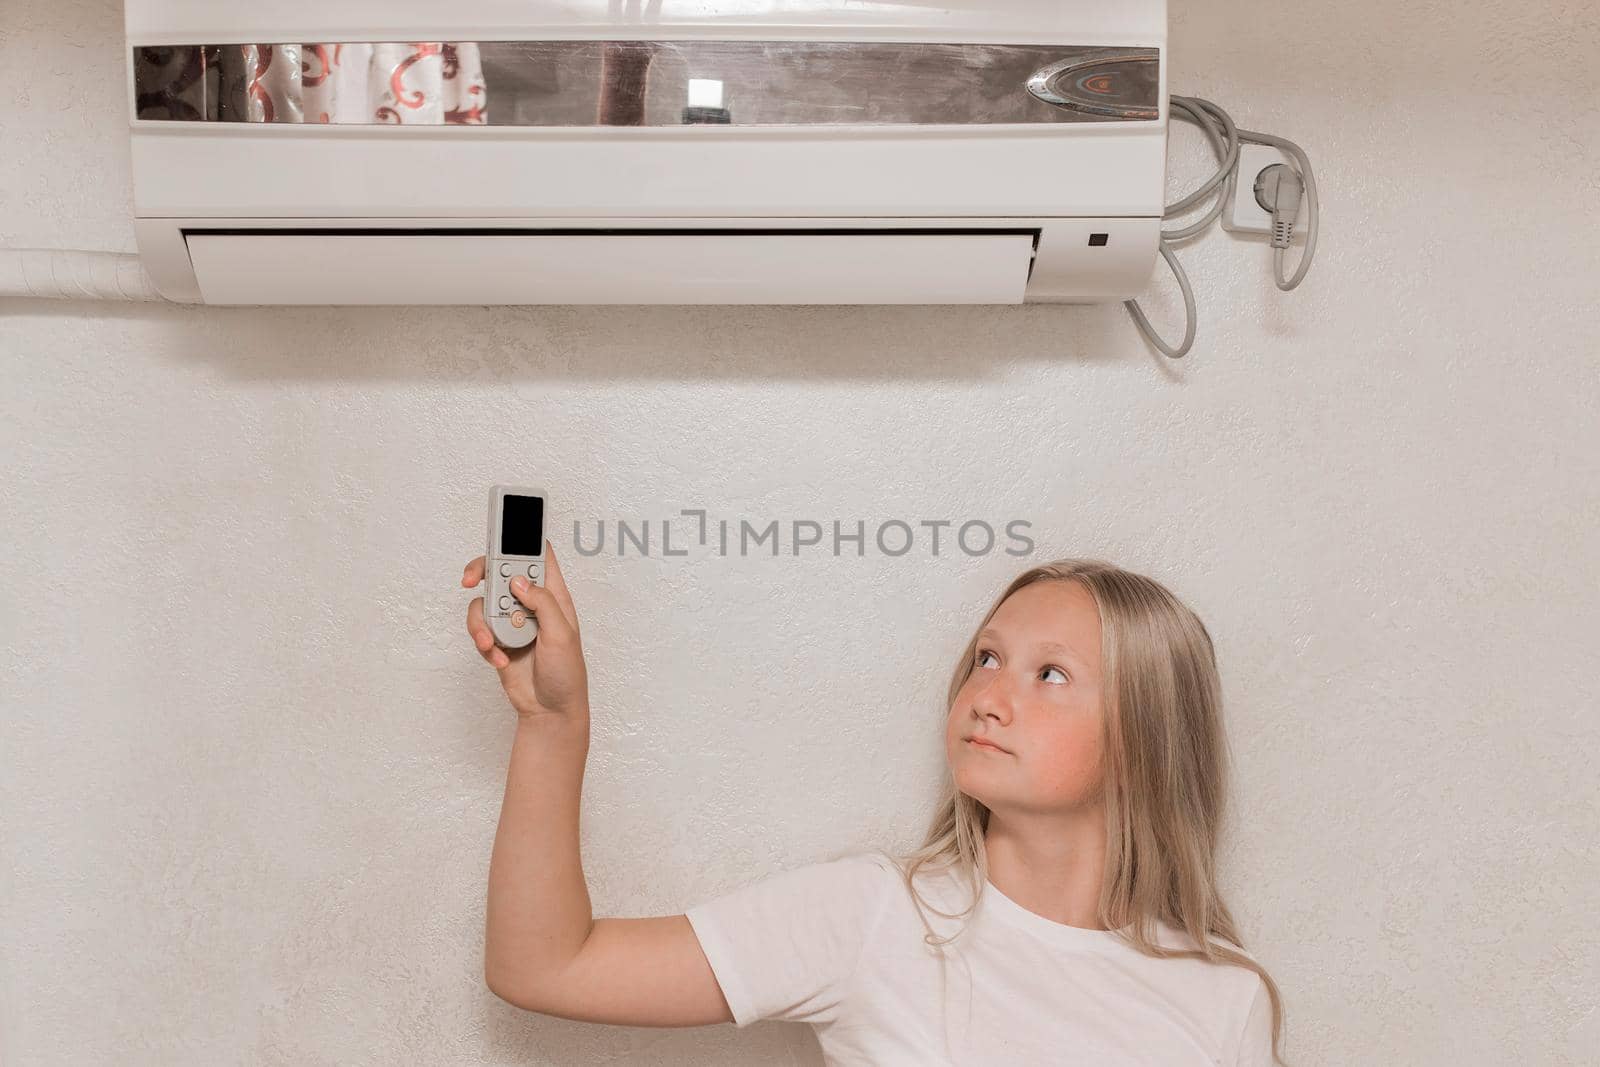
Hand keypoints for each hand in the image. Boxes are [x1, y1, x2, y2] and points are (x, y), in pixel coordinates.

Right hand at [462, 539, 589, 722]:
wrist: (549, 710)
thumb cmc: (566, 673)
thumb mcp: (563, 635)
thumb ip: (542, 603)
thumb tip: (518, 582)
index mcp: (553, 596)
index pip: (539, 556)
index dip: (524, 537)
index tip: (506, 524)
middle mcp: (530, 603)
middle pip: (500, 572)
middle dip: (482, 573)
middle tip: (469, 579)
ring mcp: (512, 621)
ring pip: (484, 603)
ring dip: (482, 622)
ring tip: (490, 642)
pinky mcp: (496, 639)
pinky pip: (479, 629)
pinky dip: (484, 643)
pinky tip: (498, 658)